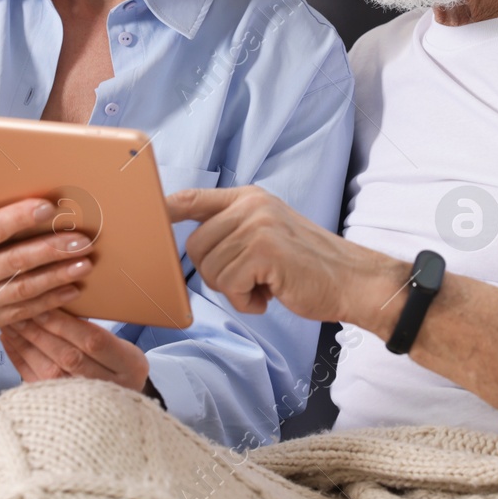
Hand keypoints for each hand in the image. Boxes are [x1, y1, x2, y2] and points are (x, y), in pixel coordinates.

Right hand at [0, 158, 95, 362]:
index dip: (17, 218)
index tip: (46, 206)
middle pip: (16, 262)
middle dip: (51, 250)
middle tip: (82, 239)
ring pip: (25, 290)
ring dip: (58, 277)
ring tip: (86, 264)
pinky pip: (20, 313)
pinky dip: (48, 304)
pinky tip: (71, 292)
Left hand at [0, 309, 149, 393]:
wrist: (121, 405)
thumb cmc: (119, 367)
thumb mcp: (123, 347)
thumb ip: (96, 332)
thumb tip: (59, 302)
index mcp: (128, 366)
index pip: (94, 341)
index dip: (67, 324)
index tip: (45, 304)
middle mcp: (106, 386)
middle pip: (69, 356)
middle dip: (41, 332)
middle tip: (20, 310)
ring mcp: (82, 401)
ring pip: (49, 370)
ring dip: (26, 344)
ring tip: (10, 322)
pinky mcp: (60, 406)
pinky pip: (35, 381)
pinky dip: (20, 359)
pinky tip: (9, 341)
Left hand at [166, 186, 406, 326]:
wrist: (352, 281)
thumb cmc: (309, 267)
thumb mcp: (269, 234)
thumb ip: (235, 230)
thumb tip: (195, 244)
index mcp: (249, 197)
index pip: (192, 198)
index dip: (165, 209)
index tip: (145, 216)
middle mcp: (251, 205)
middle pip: (195, 246)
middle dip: (217, 274)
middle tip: (251, 280)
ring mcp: (257, 225)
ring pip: (211, 270)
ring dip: (236, 290)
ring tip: (267, 285)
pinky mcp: (264, 250)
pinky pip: (230, 285)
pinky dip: (248, 301)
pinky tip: (272, 294)